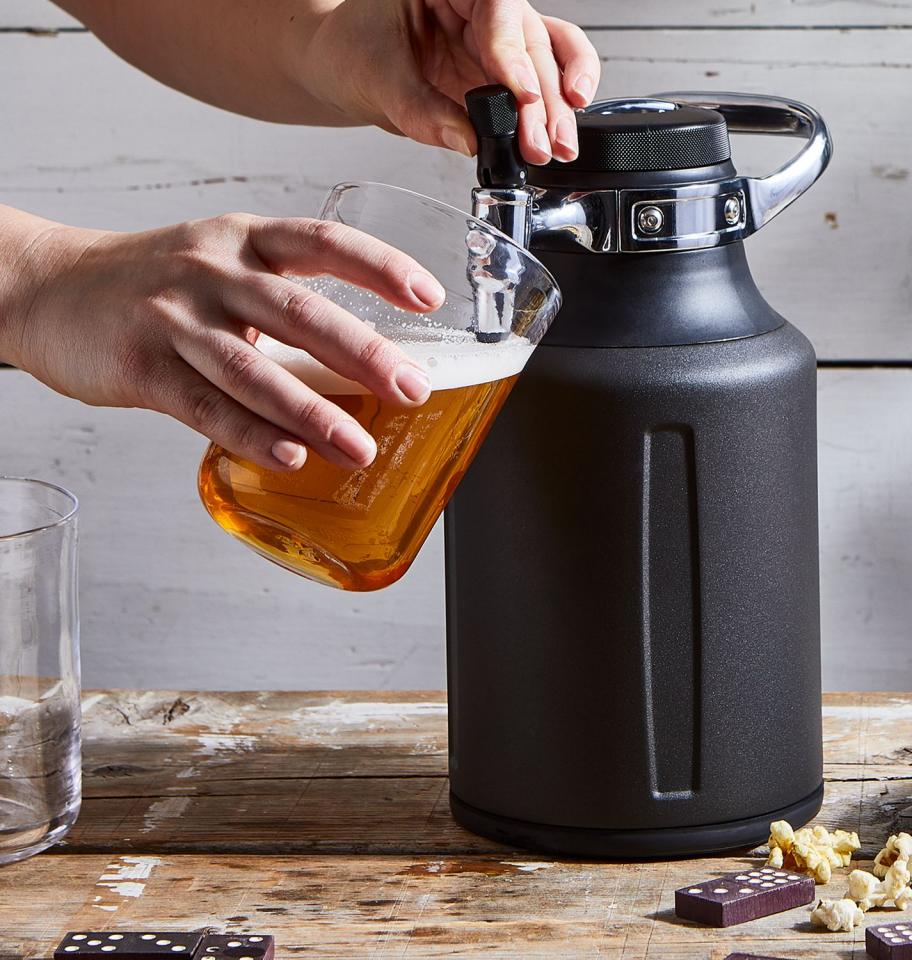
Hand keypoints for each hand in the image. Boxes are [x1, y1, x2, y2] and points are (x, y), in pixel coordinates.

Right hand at [7, 213, 445, 471]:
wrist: (46, 288)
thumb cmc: (152, 283)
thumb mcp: (220, 266)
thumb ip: (285, 302)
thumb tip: (367, 362)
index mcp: (244, 239)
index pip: (324, 241)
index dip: (381, 266)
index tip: (429, 296)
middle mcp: (213, 271)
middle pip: (300, 312)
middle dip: (363, 354)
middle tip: (412, 388)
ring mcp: (174, 318)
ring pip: (254, 368)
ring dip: (314, 412)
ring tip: (359, 448)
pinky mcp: (142, 367)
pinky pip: (206, 407)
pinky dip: (252, 435)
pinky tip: (291, 456)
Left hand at [299, 0, 600, 163]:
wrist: (345, 71)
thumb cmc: (352, 51)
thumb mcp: (377, 79)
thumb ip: (420, 110)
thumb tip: (465, 139)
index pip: (496, 5)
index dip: (512, 48)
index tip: (518, 91)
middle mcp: (480, 7)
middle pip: (529, 40)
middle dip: (541, 94)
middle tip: (541, 139)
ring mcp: (496, 39)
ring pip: (546, 62)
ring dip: (556, 108)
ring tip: (557, 146)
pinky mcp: (502, 72)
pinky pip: (541, 84)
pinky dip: (554, 111)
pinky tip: (561, 134)